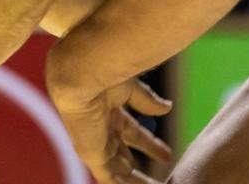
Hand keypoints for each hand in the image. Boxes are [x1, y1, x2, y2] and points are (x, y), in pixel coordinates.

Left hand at [47, 74, 172, 183]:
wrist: (81, 75)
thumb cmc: (102, 74)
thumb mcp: (131, 89)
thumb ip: (147, 101)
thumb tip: (167, 108)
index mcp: (110, 112)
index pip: (133, 134)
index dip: (150, 146)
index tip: (167, 156)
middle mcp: (102, 129)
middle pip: (124, 156)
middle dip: (140, 169)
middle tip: (160, 180)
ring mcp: (97, 143)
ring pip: (119, 170)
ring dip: (135, 180)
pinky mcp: (92, 154)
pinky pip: (109, 178)